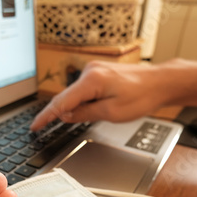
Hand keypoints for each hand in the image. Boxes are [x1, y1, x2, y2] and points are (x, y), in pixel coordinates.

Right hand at [31, 61, 166, 130]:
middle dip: (63, 113)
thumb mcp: (111, 112)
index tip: (35, 126)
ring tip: (100, 113)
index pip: (61, 101)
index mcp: (91, 80)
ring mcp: (94, 70)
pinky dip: (84, 100)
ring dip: (78, 107)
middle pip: (67, 97)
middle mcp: (90, 71)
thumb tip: (65, 116)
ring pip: (76, 94)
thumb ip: (84, 114)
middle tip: (64, 127)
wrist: (161, 82)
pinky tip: (95, 107)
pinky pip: (84, 89)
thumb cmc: (142, 96)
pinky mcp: (100, 72)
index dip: (46, 116)